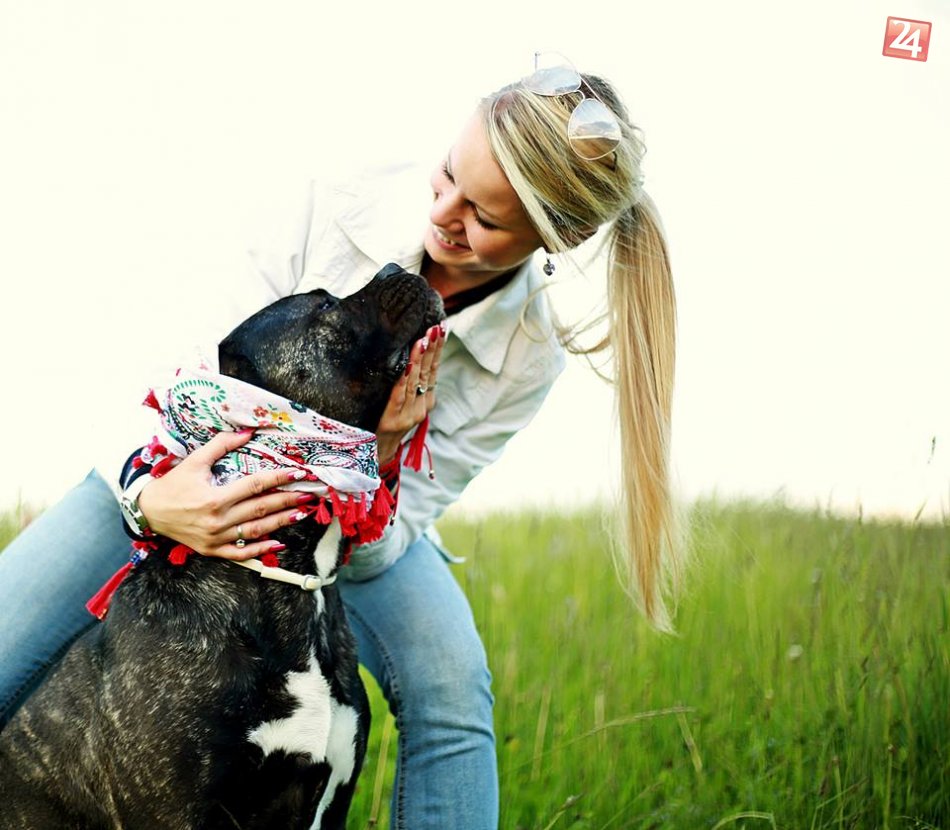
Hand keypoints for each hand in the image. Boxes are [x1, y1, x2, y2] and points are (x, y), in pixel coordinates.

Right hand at [136, 430, 312, 559]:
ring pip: (255, 531)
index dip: (279, 478)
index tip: (298, 473)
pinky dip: (260, 550)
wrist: (148, 512)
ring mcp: (215, 539)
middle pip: (261, 509)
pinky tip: (278, 543)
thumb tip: (248, 432)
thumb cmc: (172, 485)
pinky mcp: (212, 550)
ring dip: (281, 522)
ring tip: (301, 513)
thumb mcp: (194, 461)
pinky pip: (240, 553)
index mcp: (214, 498)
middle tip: (308, 493)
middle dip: (287, 500)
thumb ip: (221, 445)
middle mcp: (217, 520)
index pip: (255, 486)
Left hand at [376, 323, 444, 464]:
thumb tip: (403, 354)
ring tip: (424, 339)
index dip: (437, 350)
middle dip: (433, 348)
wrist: (374, 455)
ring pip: (416, 382)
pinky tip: (408, 364)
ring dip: (420, 358)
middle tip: (436, 327)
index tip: (440, 328)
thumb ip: (405, 384)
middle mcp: (421, 407)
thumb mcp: (399, 404)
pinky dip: (405, 379)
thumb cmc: (383, 424)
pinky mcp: (393, 419)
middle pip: (429, 373)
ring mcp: (409, 414)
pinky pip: (400, 395)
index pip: (433, 371)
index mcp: (425, 402)